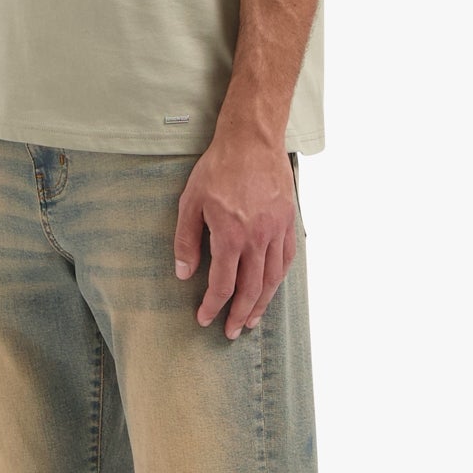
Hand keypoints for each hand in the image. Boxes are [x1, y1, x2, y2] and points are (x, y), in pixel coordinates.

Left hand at [174, 133, 297, 337]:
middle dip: (240, 315)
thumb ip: (186, 241)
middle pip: (251, 290)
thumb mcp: (190, 202)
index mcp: (231, 236)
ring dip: (262, 304)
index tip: (204, 318)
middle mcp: (257, 239)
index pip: (223, 285)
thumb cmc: (218, 168)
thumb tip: (184, 273)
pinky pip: (287, 259)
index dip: (213, 306)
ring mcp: (276, 231)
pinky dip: (279, 279)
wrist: (253, 141)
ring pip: (272, 279)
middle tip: (232, 332)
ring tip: (253, 320)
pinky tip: (271, 288)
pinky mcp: (288, 222)